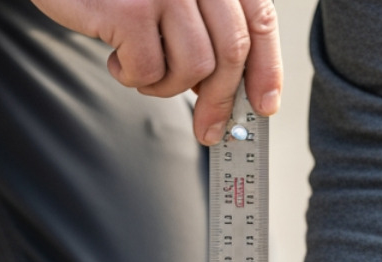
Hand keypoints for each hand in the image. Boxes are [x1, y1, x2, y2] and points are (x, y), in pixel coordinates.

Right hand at [28, 0, 282, 144]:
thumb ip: (201, 25)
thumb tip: (226, 89)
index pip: (258, 19)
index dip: (266, 68)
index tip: (265, 105)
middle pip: (231, 50)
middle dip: (221, 100)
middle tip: (208, 129)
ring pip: (194, 67)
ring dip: (168, 85)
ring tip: (142, 71)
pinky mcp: (131, 10)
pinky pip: (149, 70)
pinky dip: (132, 77)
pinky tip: (115, 57)